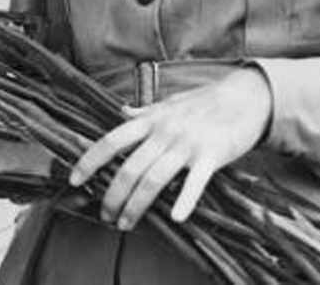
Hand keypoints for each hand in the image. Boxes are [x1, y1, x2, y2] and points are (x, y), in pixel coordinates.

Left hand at [69, 67, 271, 228]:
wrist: (244, 97)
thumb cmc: (204, 101)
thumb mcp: (169, 103)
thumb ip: (144, 113)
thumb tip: (122, 112)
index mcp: (152, 119)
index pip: (112, 140)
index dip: (90, 160)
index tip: (75, 179)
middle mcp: (165, 132)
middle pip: (130, 167)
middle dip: (113, 194)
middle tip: (105, 215)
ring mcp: (188, 144)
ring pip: (154, 178)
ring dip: (136, 204)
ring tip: (126, 223)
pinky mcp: (212, 155)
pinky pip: (195, 182)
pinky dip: (184, 200)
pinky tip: (175, 217)